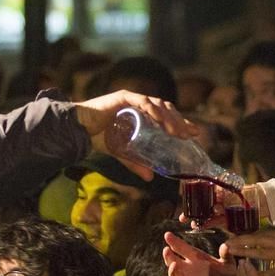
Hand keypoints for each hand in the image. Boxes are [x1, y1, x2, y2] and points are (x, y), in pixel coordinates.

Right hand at [74, 89, 202, 179]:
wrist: (79, 129)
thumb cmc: (99, 137)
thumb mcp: (122, 152)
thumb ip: (136, 163)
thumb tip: (150, 178)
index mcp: (144, 114)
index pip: (168, 116)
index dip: (182, 123)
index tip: (195, 133)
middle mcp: (141, 104)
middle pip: (167, 109)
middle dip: (180, 121)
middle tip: (190, 134)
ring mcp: (133, 99)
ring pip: (158, 105)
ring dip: (170, 118)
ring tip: (178, 132)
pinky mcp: (123, 97)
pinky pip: (142, 102)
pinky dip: (153, 110)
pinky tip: (160, 120)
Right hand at [163, 231, 235, 275]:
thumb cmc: (228, 275)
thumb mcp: (229, 263)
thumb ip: (226, 254)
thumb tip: (225, 246)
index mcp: (197, 257)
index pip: (182, 248)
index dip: (174, 242)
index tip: (167, 235)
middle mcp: (190, 267)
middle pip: (173, 260)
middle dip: (168, 255)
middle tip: (166, 249)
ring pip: (174, 274)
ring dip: (172, 269)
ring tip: (174, 265)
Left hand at [222, 230, 274, 275]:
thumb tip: (263, 239)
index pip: (259, 234)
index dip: (244, 237)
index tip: (232, 239)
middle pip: (256, 240)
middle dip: (240, 242)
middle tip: (226, 244)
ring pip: (261, 252)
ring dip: (246, 253)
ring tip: (233, 255)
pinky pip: (273, 271)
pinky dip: (262, 274)